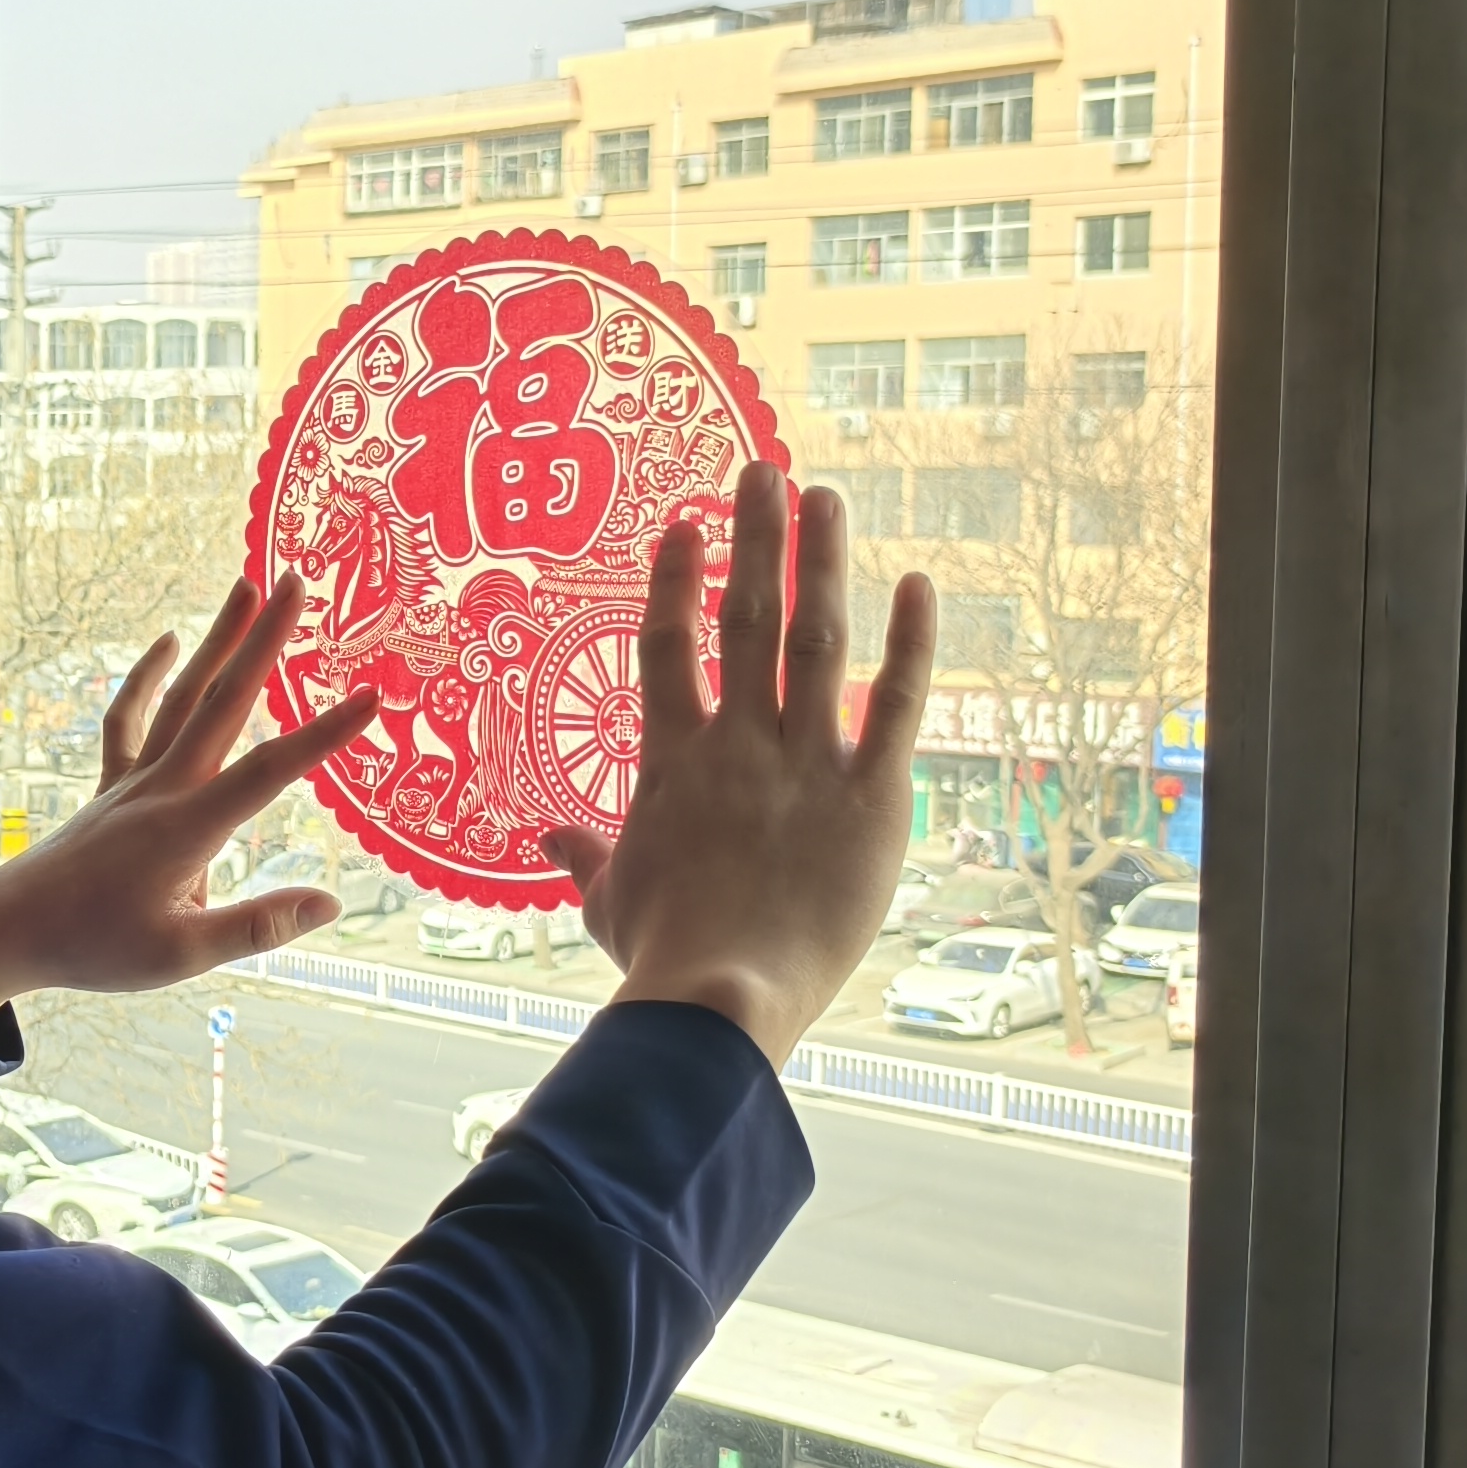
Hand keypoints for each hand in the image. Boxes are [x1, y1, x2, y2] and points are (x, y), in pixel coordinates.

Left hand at [0, 578, 380, 1023]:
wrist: (10, 929)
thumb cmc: (93, 946)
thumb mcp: (181, 955)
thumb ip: (257, 927)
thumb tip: (328, 903)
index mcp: (188, 827)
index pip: (270, 772)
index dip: (324, 734)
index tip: (372, 696)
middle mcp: (163, 787)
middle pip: (224, 701)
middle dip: (264, 639)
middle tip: (296, 581)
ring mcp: (135, 779)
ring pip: (183, 695)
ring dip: (217, 638)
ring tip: (246, 584)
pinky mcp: (114, 783)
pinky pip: (131, 716)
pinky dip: (149, 675)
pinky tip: (170, 641)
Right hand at [542, 464, 933, 1065]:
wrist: (721, 997)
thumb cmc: (660, 958)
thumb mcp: (609, 904)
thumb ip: (585, 857)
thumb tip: (549, 835)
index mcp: (671, 763)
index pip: (665, 647)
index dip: (671, 581)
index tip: (681, 525)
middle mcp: (737, 743)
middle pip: (745, 617)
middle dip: (755, 537)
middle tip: (764, 470)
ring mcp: (805, 762)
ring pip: (817, 640)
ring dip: (822, 561)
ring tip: (825, 498)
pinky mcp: (872, 796)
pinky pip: (898, 705)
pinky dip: (911, 644)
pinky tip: (917, 583)